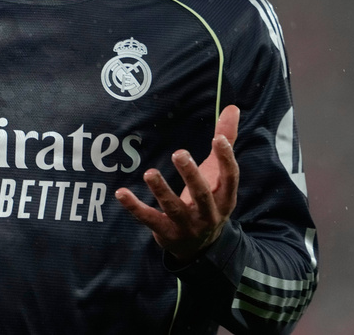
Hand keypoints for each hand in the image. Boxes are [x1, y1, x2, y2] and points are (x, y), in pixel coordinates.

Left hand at [115, 104, 239, 262]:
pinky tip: (121, 192)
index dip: (226, 159)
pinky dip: (134, 207)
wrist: (200, 247)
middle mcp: (208, 213)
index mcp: (224, 197)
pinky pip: (149, 219)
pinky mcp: (165, 232)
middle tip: (179, 153)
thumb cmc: (209, 199)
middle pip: (201, 194)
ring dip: (161, 190)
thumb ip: (225, 140)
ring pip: (173, 208)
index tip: (219, 139)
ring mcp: (186, 225)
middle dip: (191, 175)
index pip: (230, 178)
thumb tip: (232, 107)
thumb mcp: (218, 174)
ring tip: (149, 173)